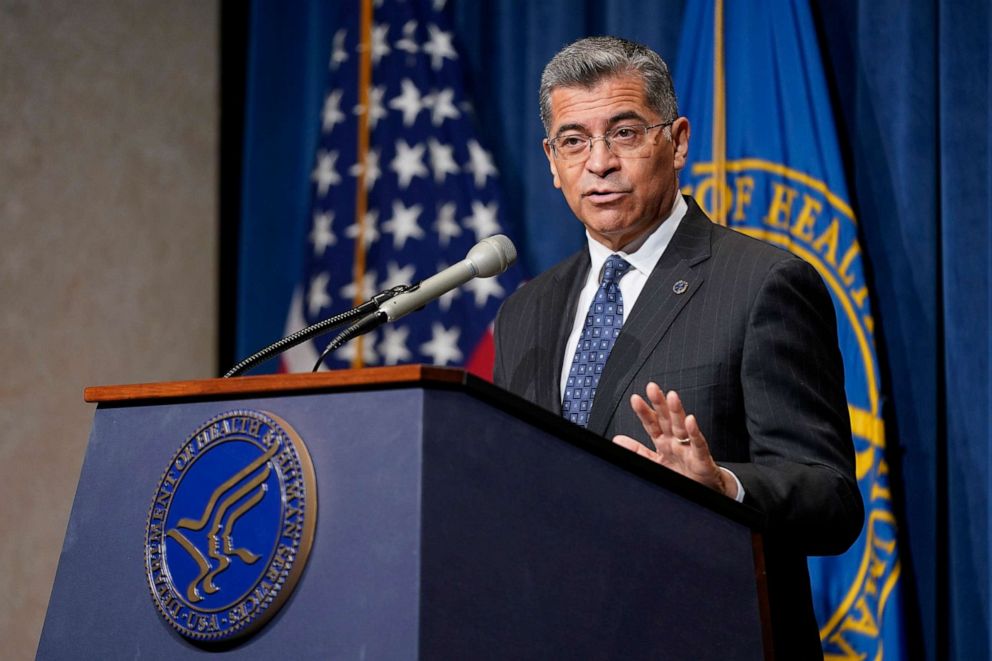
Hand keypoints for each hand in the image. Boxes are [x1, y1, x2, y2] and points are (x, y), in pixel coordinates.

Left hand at [612, 382, 737, 497]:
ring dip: (677, 411)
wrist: (704, 489)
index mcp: (663, 442)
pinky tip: (690, 420)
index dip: (643, 412)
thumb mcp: (655, 462)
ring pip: (681, 427)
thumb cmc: (682, 473)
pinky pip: (698, 444)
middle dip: (659, 403)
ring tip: (672, 396)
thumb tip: (617, 440)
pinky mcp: (701, 459)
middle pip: (666, 419)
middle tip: (652, 387)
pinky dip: (695, 433)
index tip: (635, 398)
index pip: (651, 424)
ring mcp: (688, 448)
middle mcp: (675, 441)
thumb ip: (637, 451)